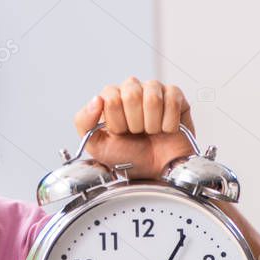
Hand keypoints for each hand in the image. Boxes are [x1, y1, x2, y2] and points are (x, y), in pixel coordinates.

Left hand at [72, 77, 195, 179]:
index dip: (117, 121)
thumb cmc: (128, 156)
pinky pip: (173, 101)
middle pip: (131, 95)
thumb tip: (96, 99)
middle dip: (134, 123)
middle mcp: (131, 89)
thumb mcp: (97, 145)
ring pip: (153, 98)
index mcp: (110, 98)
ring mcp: (153, 90)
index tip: (120, 133)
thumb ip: (84, 122)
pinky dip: (169, 123)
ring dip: (152, 124)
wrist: (156, 170)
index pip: (110, 97)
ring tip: (151, 132)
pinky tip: (166, 129)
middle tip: (136, 133)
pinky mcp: (174, 95)